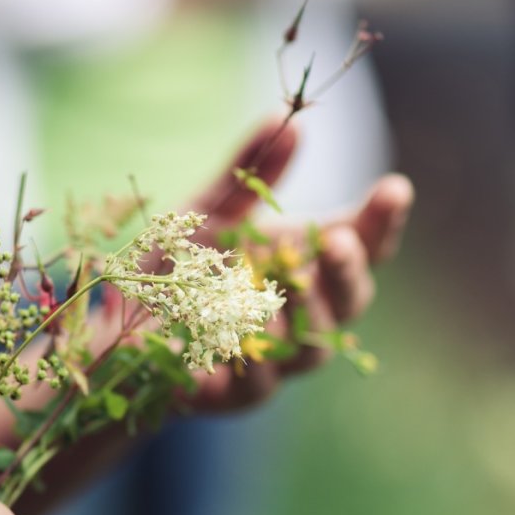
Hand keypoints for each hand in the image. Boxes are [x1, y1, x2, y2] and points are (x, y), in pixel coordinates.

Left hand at [186, 118, 414, 408]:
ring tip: (294, 283)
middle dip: (349, 270)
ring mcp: (277, 357)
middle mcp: (304, 313)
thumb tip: (289, 120)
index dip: (384, 221)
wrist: (120, 330)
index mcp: (307, 263)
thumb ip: (251, 170)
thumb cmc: (175, 266)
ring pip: (314, 345)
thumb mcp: (209, 209)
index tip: (394, 188)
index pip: (364, 245)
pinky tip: (250, 330)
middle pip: (351, 298)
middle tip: (339, 241)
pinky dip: (259, 356)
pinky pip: (260, 382)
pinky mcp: (239, 393)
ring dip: (308, 312)